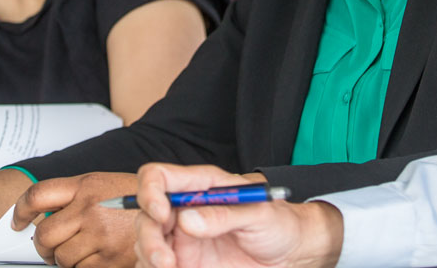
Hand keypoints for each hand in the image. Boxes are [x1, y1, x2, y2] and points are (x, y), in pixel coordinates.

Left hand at [12, 171, 138, 267]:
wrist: (170, 212)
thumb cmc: (135, 199)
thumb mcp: (103, 184)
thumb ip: (74, 195)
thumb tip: (42, 215)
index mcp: (86, 185)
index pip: (38, 195)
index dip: (21, 211)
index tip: (18, 221)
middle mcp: (89, 208)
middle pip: (44, 234)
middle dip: (42, 246)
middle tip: (50, 246)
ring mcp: (99, 235)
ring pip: (60, 258)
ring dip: (65, 259)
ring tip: (82, 248)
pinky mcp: (108, 260)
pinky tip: (97, 255)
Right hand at [134, 163, 343, 267]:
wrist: (291, 254)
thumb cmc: (278, 223)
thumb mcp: (259, 214)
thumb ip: (224, 214)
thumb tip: (186, 219)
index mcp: (200, 186)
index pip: (158, 177)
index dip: (150, 191)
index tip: (161, 215)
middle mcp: (185, 209)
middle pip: (146, 213)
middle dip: (149, 236)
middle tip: (165, 261)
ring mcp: (183, 237)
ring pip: (146, 241)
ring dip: (150, 256)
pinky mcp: (186, 262)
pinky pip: (156, 264)